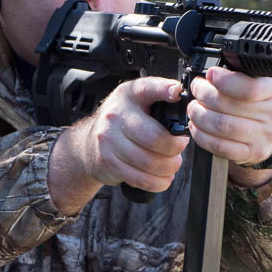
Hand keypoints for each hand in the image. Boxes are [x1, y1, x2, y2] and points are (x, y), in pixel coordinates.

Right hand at [49, 77, 188, 213]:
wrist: (88, 143)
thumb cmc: (121, 122)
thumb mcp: (137, 100)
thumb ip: (158, 97)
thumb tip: (183, 99)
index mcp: (129, 95)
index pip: (148, 88)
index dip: (164, 89)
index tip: (176, 93)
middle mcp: (116, 115)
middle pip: (154, 138)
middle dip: (174, 148)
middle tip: (180, 148)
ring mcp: (109, 140)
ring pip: (149, 162)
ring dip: (168, 167)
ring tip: (173, 164)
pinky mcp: (108, 162)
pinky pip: (139, 178)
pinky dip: (157, 182)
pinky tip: (163, 178)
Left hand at [187, 66, 271, 167]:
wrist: (270, 124)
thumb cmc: (258, 96)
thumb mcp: (258, 76)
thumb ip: (240, 69)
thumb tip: (214, 69)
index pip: (249, 89)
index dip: (224, 81)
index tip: (210, 74)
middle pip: (229, 107)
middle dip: (204, 95)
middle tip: (197, 89)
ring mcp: (265, 135)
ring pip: (222, 126)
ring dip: (200, 115)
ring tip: (193, 107)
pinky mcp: (253, 152)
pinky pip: (221, 146)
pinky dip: (202, 135)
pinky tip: (196, 126)